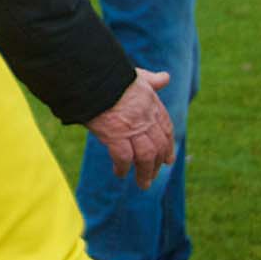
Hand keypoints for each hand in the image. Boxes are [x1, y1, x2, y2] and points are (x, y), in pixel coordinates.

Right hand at [85, 69, 174, 188]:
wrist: (92, 76)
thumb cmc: (110, 75)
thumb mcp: (136, 75)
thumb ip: (151, 80)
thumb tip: (166, 77)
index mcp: (152, 104)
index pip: (165, 128)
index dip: (168, 146)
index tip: (168, 159)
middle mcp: (145, 118)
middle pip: (158, 146)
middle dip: (158, 164)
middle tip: (153, 176)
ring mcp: (132, 127)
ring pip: (146, 156)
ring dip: (145, 172)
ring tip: (142, 184)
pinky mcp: (115, 134)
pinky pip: (124, 157)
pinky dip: (123, 168)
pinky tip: (119, 173)